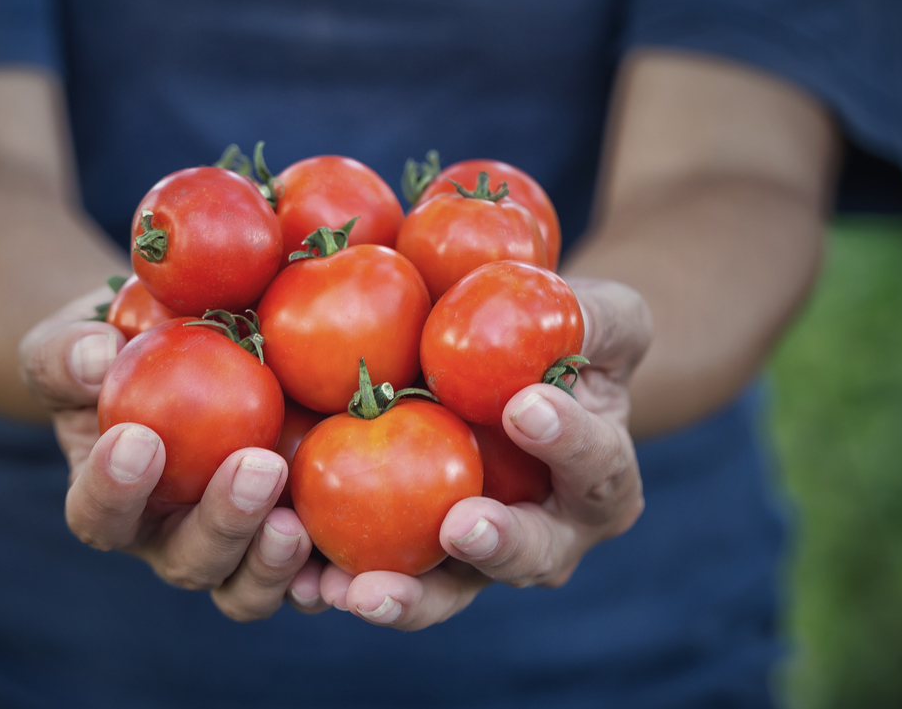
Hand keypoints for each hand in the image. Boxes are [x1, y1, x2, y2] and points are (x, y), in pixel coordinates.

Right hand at [19, 287, 315, 620]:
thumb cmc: (116, 346)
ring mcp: (234, 548)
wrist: (181, 347)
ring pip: (246, 586)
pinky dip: (329, 574)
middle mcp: (171, 538)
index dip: (114, 489)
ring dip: (273, 561)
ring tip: (297, 523)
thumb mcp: (74, 340)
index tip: (138, 438)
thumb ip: (69, 352)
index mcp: (112, 500)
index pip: (99, 513)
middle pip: (188, 560)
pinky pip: (309, 573)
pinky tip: (353, 561)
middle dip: (222, 522)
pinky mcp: (290, 540)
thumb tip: (96, 355)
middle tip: (256, 467)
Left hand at [312, 278, 650, 629]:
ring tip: (360, 591)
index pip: (597, 467)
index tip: (523, 405)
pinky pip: (377, 580)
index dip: (568, 442)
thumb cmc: (560, 339)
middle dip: (495, 546)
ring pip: (448, 591)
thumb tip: (566, 306)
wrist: (505, 380)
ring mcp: (474, 558)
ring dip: (407, 595)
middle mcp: (547, 536)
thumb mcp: (599, 314)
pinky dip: (337, 582)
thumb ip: (595, 314)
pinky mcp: (409, 558)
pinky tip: (301, 578)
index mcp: (600, 481)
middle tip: (459, 526)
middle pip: (528, 556)